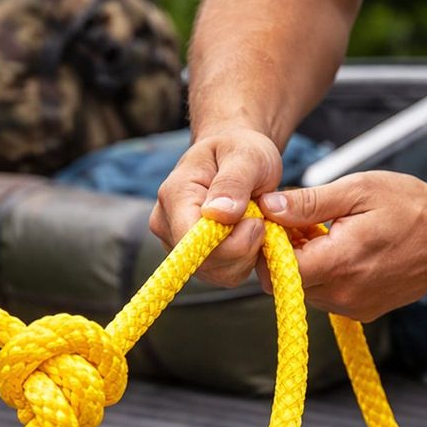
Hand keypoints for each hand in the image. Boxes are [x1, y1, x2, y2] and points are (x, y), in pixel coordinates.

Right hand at [150, 127, 281, 289]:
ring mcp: (176, 245)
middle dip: (243, 248)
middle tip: (259, 218)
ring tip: (252, 221)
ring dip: (246, 255)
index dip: (230, 242)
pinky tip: (247, 235)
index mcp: (174, 196)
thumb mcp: (246, 155)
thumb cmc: (239, 151)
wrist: (234, 157)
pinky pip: (223, 276)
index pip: (192, 241)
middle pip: (204, 263)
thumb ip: (233, 182)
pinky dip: (244, 261)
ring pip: (216, 274)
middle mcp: (166, 224)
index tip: (256, 220)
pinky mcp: (193, 259)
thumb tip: (219, 214)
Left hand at [260, 171, 426, 321]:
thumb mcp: (357, 191)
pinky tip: (343, 251)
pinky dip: (324, 275)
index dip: (269, 246)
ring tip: (327, 235)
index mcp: (337, 263)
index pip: (276, 271)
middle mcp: (342, 294)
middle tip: (303, 224)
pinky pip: (326, 296)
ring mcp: (352, 307)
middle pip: (286, 283)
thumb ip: (308, 203)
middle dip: (285, 254)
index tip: (278, 223)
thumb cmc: (410, 207)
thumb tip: (268, 206)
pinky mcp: (361, 312)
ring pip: (304, 290)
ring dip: (306, 264)